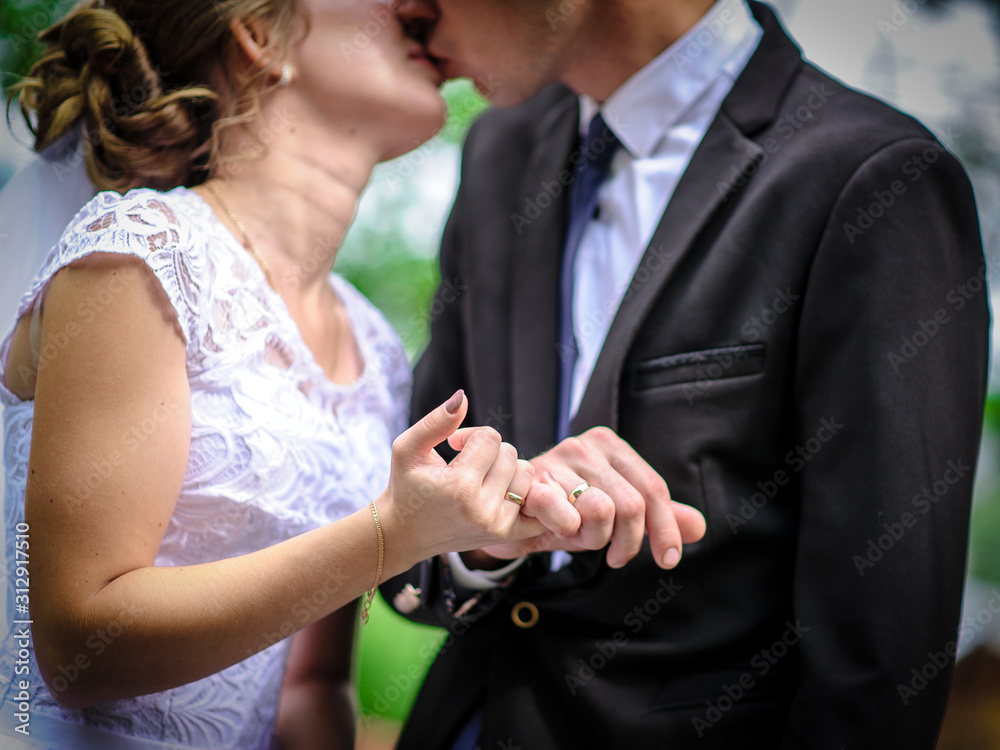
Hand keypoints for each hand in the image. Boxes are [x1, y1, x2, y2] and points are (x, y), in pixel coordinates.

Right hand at [378, 391, 544, 564]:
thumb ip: (435, 421)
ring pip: (526, 473)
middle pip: (510, 454)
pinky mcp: (508, 535)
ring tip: (480, 479)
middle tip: (466, 465)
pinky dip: (528, 493)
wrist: (405, 534)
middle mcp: (483, 510)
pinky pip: (538, 503)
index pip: (490, 438)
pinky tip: (505, 491)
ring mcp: (498, 525)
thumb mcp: (407, 449)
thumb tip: (463, 397)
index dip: (471, 436)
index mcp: (459, 487)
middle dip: (488, 453)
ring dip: (505, 470)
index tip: (454, 447)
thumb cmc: (405, 487)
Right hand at [452, 427, 704, 568]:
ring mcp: (555, 459)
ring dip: (593, 539)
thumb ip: (656, 517)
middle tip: (612, 554)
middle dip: (626, 541)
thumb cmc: (564, 511)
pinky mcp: (529, 481)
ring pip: (601, 511)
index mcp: (610, 445)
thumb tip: (700, 527)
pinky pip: (565, 517)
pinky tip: (554, 532)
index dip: (666, 529)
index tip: (668, 559)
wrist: (507, 513)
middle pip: (632, 504)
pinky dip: (565, 533)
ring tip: (578, 537)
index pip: (654, 488)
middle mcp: (585, 445)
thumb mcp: (614, 513)